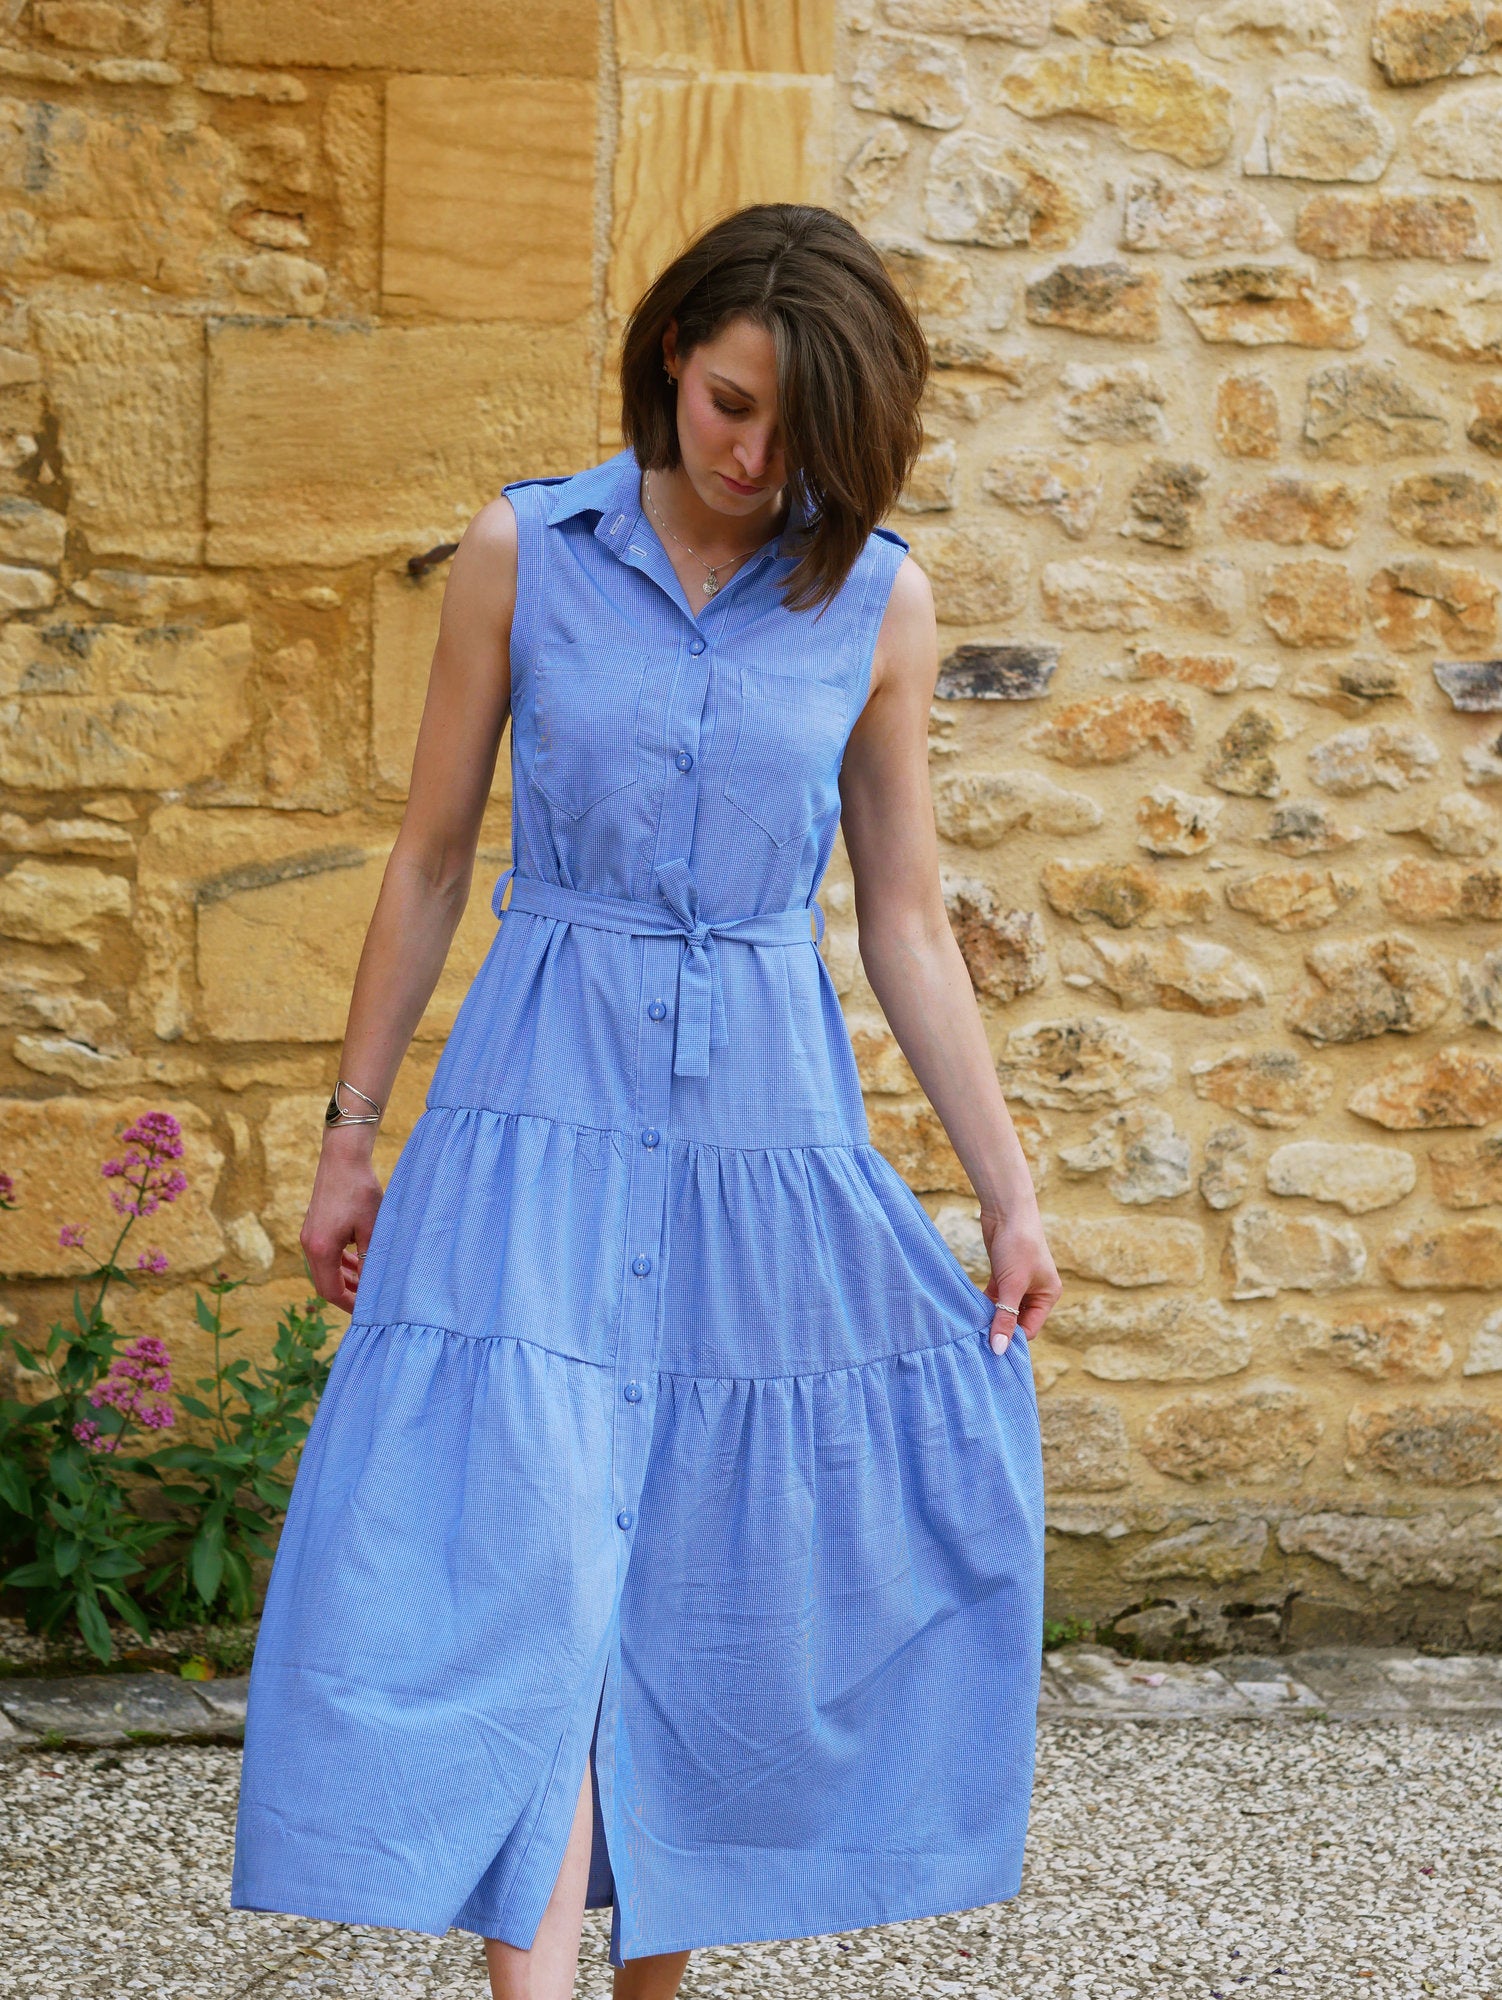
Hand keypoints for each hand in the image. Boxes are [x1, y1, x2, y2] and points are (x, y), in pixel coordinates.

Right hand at [300, 1127, 382, 1312]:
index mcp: (321, 1250)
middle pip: (325, 1283)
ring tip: (368, 1284)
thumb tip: (375, 1287)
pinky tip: (357, 1263)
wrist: (343, 1158)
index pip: (330, 1291)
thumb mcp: (372, 1229)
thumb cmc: (360, 1191)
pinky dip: (340, 1263)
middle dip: (348, 1294)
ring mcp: (309, 1236)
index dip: (350, 1305)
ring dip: (345, 1278)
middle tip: (371, 1302)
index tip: (368, 1311)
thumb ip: (371, 1261)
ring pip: (325, 1269)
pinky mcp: (314, 1227)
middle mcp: (310, 1245)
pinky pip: (325, 1255)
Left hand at [980, 1203, 1060, 1354]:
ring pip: (1003, 1309)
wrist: (1006, 1210)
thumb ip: (1005, 1317)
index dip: (1011, 1338)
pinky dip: (984, 1304)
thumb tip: (1000, 1349)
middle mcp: (1036, 1291)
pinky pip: (994, 1298)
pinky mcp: (1003, 1275)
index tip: (989, 1348)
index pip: (1029, 1328)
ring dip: (990, 1317)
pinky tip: (970, 1312)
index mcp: (1047, 1295)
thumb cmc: (1018, 1245)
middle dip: (999, 1328)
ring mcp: (1019, 1283)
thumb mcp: (1012, 1284)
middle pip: (1017, 1320)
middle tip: (976, 1340)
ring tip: (971, 1329)